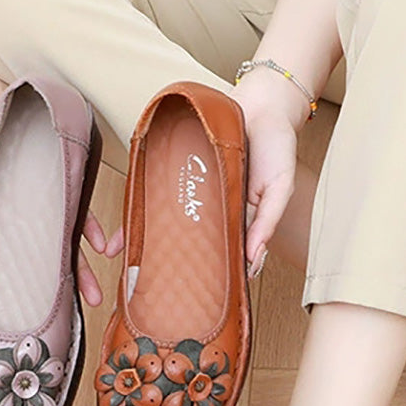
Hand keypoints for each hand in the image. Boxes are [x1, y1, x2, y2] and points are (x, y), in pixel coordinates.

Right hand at [0, 94, 108, 306]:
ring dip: (88, 260)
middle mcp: (32, 214)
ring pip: (72, 237)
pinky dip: (92, 227)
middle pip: (55, 253)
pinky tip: (101, 243)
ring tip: (101, 285)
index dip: (42, 279)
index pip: (27, 255)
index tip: (52, 304)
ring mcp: (49, 199)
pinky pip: (82, 208)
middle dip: (74, 279)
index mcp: (8, 217)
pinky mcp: (65, 179)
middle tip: (91, 302)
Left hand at [98, 76, 304, 281]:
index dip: (209, 276)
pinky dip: (142, 209)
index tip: (195, 301)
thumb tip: (253, 259)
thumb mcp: (280, 188)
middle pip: (189, 242)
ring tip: (130, 269)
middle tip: (153, 293)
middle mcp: (212, 208)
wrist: (264, 103)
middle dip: (171, 266)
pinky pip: (157, 189)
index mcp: (236, 219)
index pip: (221, 255)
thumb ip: (267, 222)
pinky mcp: (179, 167)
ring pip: (169, 221)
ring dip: (150, 243)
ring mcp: (193, 189)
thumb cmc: (277, 147)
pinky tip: (125, 233)